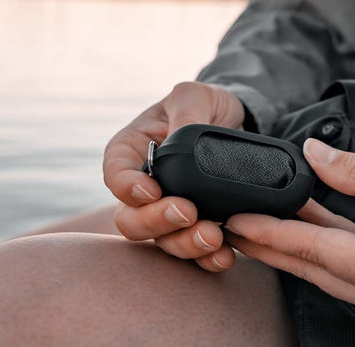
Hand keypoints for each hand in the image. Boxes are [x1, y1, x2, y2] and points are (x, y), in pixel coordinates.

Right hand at [103, 81, 244, 271]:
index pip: (115, 174)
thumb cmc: (205, 104)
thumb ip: (185, 112)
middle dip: (157, 222)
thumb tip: (180, 141)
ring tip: (212, 237)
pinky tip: (224, 255)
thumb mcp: (194, 95)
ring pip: (162, 241)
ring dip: (184, 243)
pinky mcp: (197, 226)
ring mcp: (168, 211)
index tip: (151, 190)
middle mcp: (144, 188)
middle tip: (187, 212)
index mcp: (130, 152)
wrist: (239, 124)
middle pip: (132, 219)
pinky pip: (194, 252)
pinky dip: (207, 258)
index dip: (126, 187)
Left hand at [225, 139, 354, 331]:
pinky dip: (325, 250)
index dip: (276, 233)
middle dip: (272, 246)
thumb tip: (312, 156)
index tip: (239, 218)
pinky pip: (352, 273)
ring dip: (295, 248)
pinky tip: (301, 227)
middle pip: (318, 271)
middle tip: (229, 224)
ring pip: (332, 274)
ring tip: (255, 224)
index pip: (323, 252)